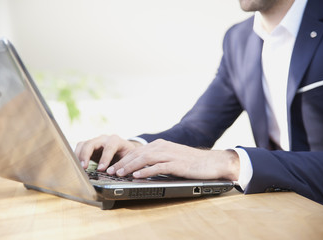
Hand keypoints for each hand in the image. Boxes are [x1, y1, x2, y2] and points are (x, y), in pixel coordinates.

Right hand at [74, 135, 141, 170]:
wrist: (124, 150)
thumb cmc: (127, 155)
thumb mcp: (129, 158)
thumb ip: (123, 164)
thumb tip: (116, 174)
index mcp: (116, 141)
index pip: (109, 147)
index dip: (105, 158)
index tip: (101, 169)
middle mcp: (104, 139)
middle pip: (92, 143)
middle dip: (86, 155)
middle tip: (84, 167)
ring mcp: (95, 141)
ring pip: (83, 144)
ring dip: (79, 155)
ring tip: (78, 167)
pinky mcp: (89, 146)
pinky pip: (80, 148)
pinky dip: (77, 155)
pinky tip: (77, 165)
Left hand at [106, 139, 239, 180]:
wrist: (212, 162)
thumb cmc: (191, 161)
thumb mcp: (171, 157)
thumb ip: (157, 159)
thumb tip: (141, 168)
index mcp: (160, 144)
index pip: (137, 151)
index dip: (123, 159)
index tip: (113, 167)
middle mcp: (163, 147)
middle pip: (138, 153)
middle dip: (122, 163)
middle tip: (110, 171)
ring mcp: (170, 154)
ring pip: (145, 159)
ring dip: (130, 166)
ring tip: (119, 173)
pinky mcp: (177, 164)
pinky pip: (158, 167)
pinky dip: (146, 171)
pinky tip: (137, 176)